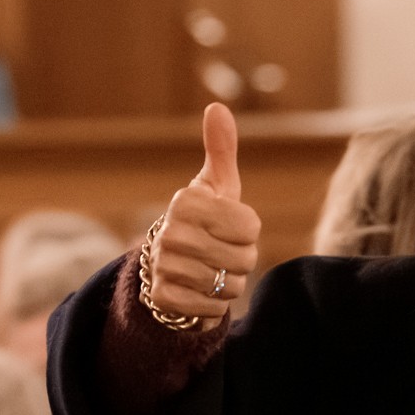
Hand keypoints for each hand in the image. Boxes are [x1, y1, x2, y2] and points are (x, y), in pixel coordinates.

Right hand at [149, 102, 261, 330]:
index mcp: (186, 201)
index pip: (250, 225)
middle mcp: (171, 231)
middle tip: (219, 253)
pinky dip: (213, 305)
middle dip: (240, 261)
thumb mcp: (215, 186)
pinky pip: (213, 307)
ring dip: (228, 284)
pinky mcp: (164, 297)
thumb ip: (220, 150)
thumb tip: (217, 107)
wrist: (166, 267)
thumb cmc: (202, 221)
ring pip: (230, 285)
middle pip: (244, 258)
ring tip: (209, 271)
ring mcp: (165, 265)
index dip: (247, 231)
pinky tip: (198, 291)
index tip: (227, 227)